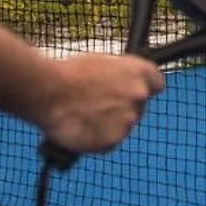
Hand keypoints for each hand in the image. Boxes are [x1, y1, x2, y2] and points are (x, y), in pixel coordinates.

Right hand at [36, 53, 165, 155]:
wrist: (49, 92)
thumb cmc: (69, 73)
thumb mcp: (101, 63)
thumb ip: (119, 76)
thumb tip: (121, 84)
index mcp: (137, 72)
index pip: (156, 83)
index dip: (144, 88)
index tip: (131, 93)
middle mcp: (138, 95)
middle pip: (138, 107)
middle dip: (122, 108)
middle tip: (98, 106)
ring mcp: (127, 120)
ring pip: (123, 126)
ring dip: (109, 125)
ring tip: (85, 116)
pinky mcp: (113, 140)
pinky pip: (109, 142)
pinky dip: (98, 139)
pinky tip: (82, 128)